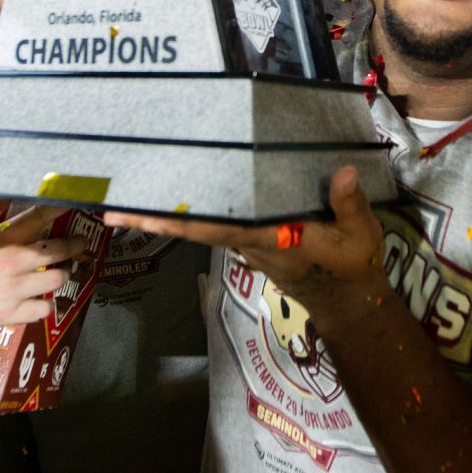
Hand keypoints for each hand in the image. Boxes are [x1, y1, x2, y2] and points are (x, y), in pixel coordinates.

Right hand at [0, 208, 82, 349]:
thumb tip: (10, 198)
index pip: (37, 217)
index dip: (60, 208)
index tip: (77, 200)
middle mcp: (8, 262)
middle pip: (57, 250)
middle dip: (74, 245)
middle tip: (79, 243)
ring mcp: (11, 289)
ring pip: (57, 279)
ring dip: (62, 274)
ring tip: (60, 271)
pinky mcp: (9, 313)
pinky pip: (44, 308)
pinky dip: (45, 303)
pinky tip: (40, 298)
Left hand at [104, 167, 385, 315]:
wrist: (349, 301)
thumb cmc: (352, 269)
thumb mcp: (360, 237)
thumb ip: (350, 204)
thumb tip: (343, 171)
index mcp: (270, 240)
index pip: (215, 229)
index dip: (178, 222)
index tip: (142, 215)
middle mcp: (250, 242)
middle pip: (195, 228)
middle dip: (154, 219)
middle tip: (111, 208)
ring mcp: (248, 244)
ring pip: (202, 226)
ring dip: (168, 215)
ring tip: (130, 195)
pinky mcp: (254, 240)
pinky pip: (217, 224)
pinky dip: (192, 214)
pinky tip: (178, 196)